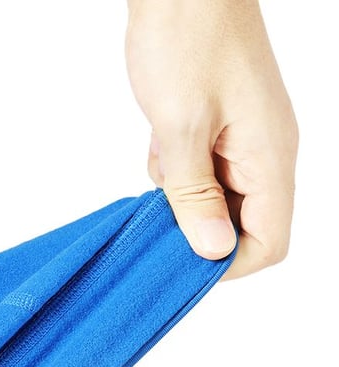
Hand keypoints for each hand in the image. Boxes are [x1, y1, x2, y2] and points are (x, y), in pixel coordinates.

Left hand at [125, 0, 297, 278]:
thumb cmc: (187, 40)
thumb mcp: (181, 128)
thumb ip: (195, 194)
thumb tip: (212, 250)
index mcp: (269, 158)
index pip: (268, 243)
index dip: (226, 263)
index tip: (181, 258)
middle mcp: (266, 154)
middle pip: (244, 226)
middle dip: (198, 228)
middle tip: (159, 209)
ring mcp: (246, 141)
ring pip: (220, 200)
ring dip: (183, 197)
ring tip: (162, 161)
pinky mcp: (224, 130)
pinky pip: (205, 173)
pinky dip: (178, 171)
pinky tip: (160, 145)